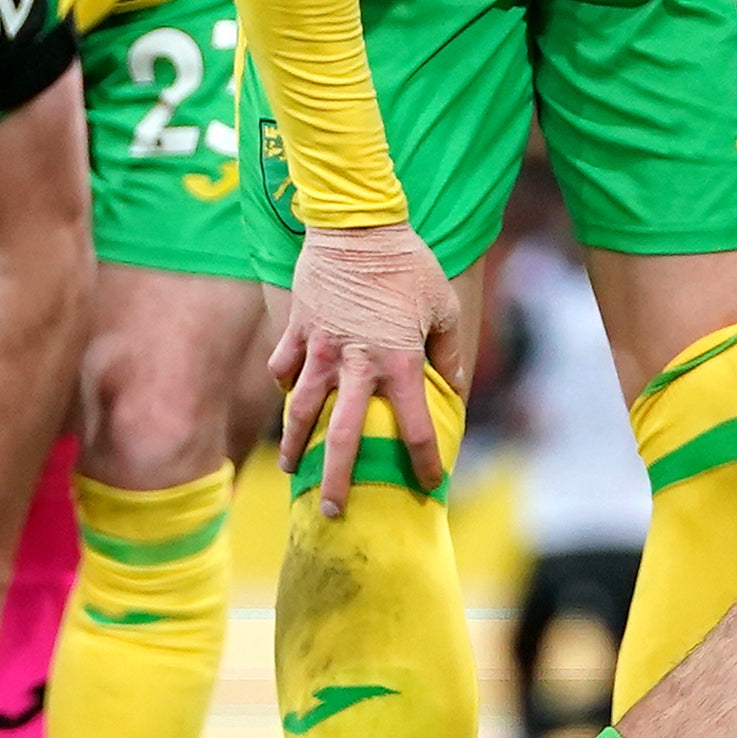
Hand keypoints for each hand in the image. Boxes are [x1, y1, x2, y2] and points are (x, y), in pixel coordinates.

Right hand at [272, 222, 464, 516]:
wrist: (356, 224)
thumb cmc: (407, 263)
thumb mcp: (442, 306)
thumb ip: (449, 353)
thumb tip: (453, 388)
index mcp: (398, 361)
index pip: (414, 427)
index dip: (423, 461)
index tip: (428, 484)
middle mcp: (356, 363)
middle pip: (343, 439)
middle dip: (337, 481)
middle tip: (333, 513)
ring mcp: (320, 348)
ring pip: (300, 411)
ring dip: (296, 446)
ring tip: (292, 471)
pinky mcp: (297, 329)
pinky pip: (283, 368)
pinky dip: (283, 386)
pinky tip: (285, 400)